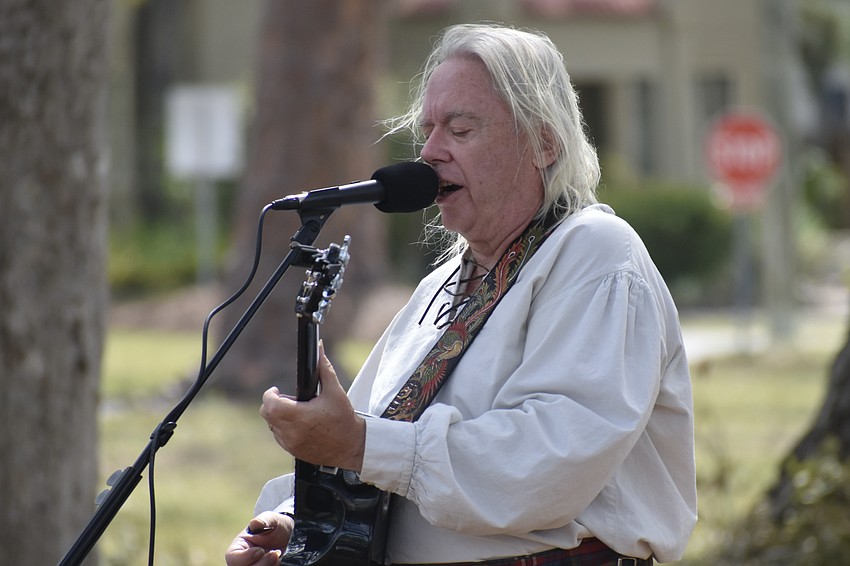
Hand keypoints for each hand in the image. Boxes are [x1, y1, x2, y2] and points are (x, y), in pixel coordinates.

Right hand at [225, 511, 292, 565]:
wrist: (289, 535)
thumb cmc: (276, 525)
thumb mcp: (271, 519)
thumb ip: (264, 520)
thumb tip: (254, 523)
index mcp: (238, 547)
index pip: (233, 558)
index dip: (246, 557)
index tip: (261, 550)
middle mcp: (243, 561)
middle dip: (261, 564)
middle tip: (275, 554)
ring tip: (278, 556)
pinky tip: (280, 561)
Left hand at [261, 342, 365, 470]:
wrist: (352, 447)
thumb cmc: (344, 419)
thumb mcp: (335, 392)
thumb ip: (324, 368)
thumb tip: (319, 348)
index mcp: (300, 416)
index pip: (269, 404)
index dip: (270, 394)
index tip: (277, 390)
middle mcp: (292, 432)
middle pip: (267, 414)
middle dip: (273, 404)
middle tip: (291, 401)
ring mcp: (291, 444)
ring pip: (272, 426)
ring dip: (279, 417)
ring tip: (299, 412)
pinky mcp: (293, 452)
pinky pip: (279, 437)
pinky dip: (284, 428)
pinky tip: (302, 424)